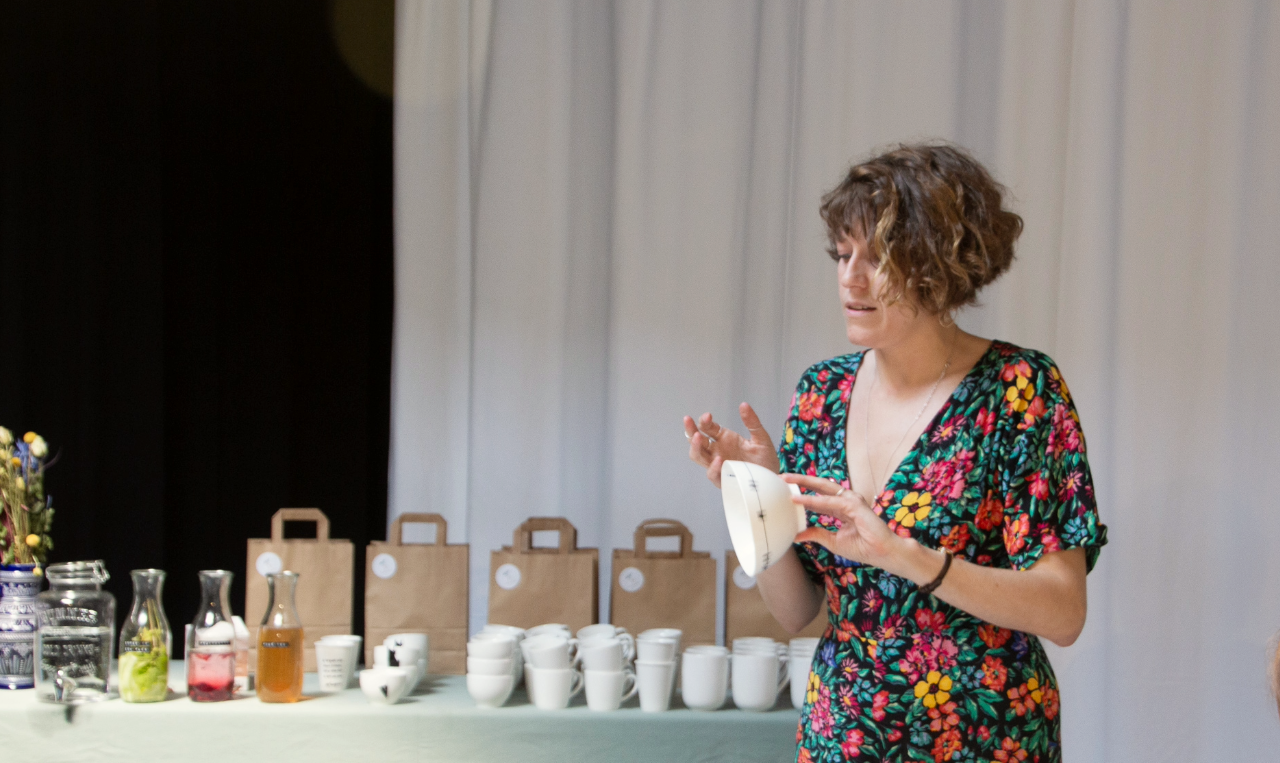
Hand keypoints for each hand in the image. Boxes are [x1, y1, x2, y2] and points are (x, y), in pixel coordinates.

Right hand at [683, 402, 778, 486]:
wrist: (773, 479)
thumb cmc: (765, 460)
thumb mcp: (761, 438)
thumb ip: (752, 422)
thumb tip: (744, 405)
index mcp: (724, 439)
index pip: (707, 428)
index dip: (703, 421)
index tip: (708, 415)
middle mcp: (717, 451)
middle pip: (697, 441)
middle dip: (690, 430)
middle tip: (688, 420)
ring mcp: (719, 466)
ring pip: (698, 457)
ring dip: (695, 447)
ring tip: (697, 437)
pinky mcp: (725, 480)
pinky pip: (713, 475)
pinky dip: (713, 468)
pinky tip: (718, 460)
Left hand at [784, 474, 904, 571]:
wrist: (884, 554)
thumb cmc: (864, 548)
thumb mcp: (832, 542)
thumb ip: (816, 534)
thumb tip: (796, 535)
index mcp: (841, 508)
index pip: (819, 498)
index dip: (802, 494)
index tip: (785, 491)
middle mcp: (846, 501)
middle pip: (821, 486)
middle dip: (801, 481)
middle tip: (782, 477)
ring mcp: (852, 501)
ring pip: (825, 488)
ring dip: (805, 484)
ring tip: (788, 481)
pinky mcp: (856, 506)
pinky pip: (831, 501)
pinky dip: (815, 500)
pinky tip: (801, 500)